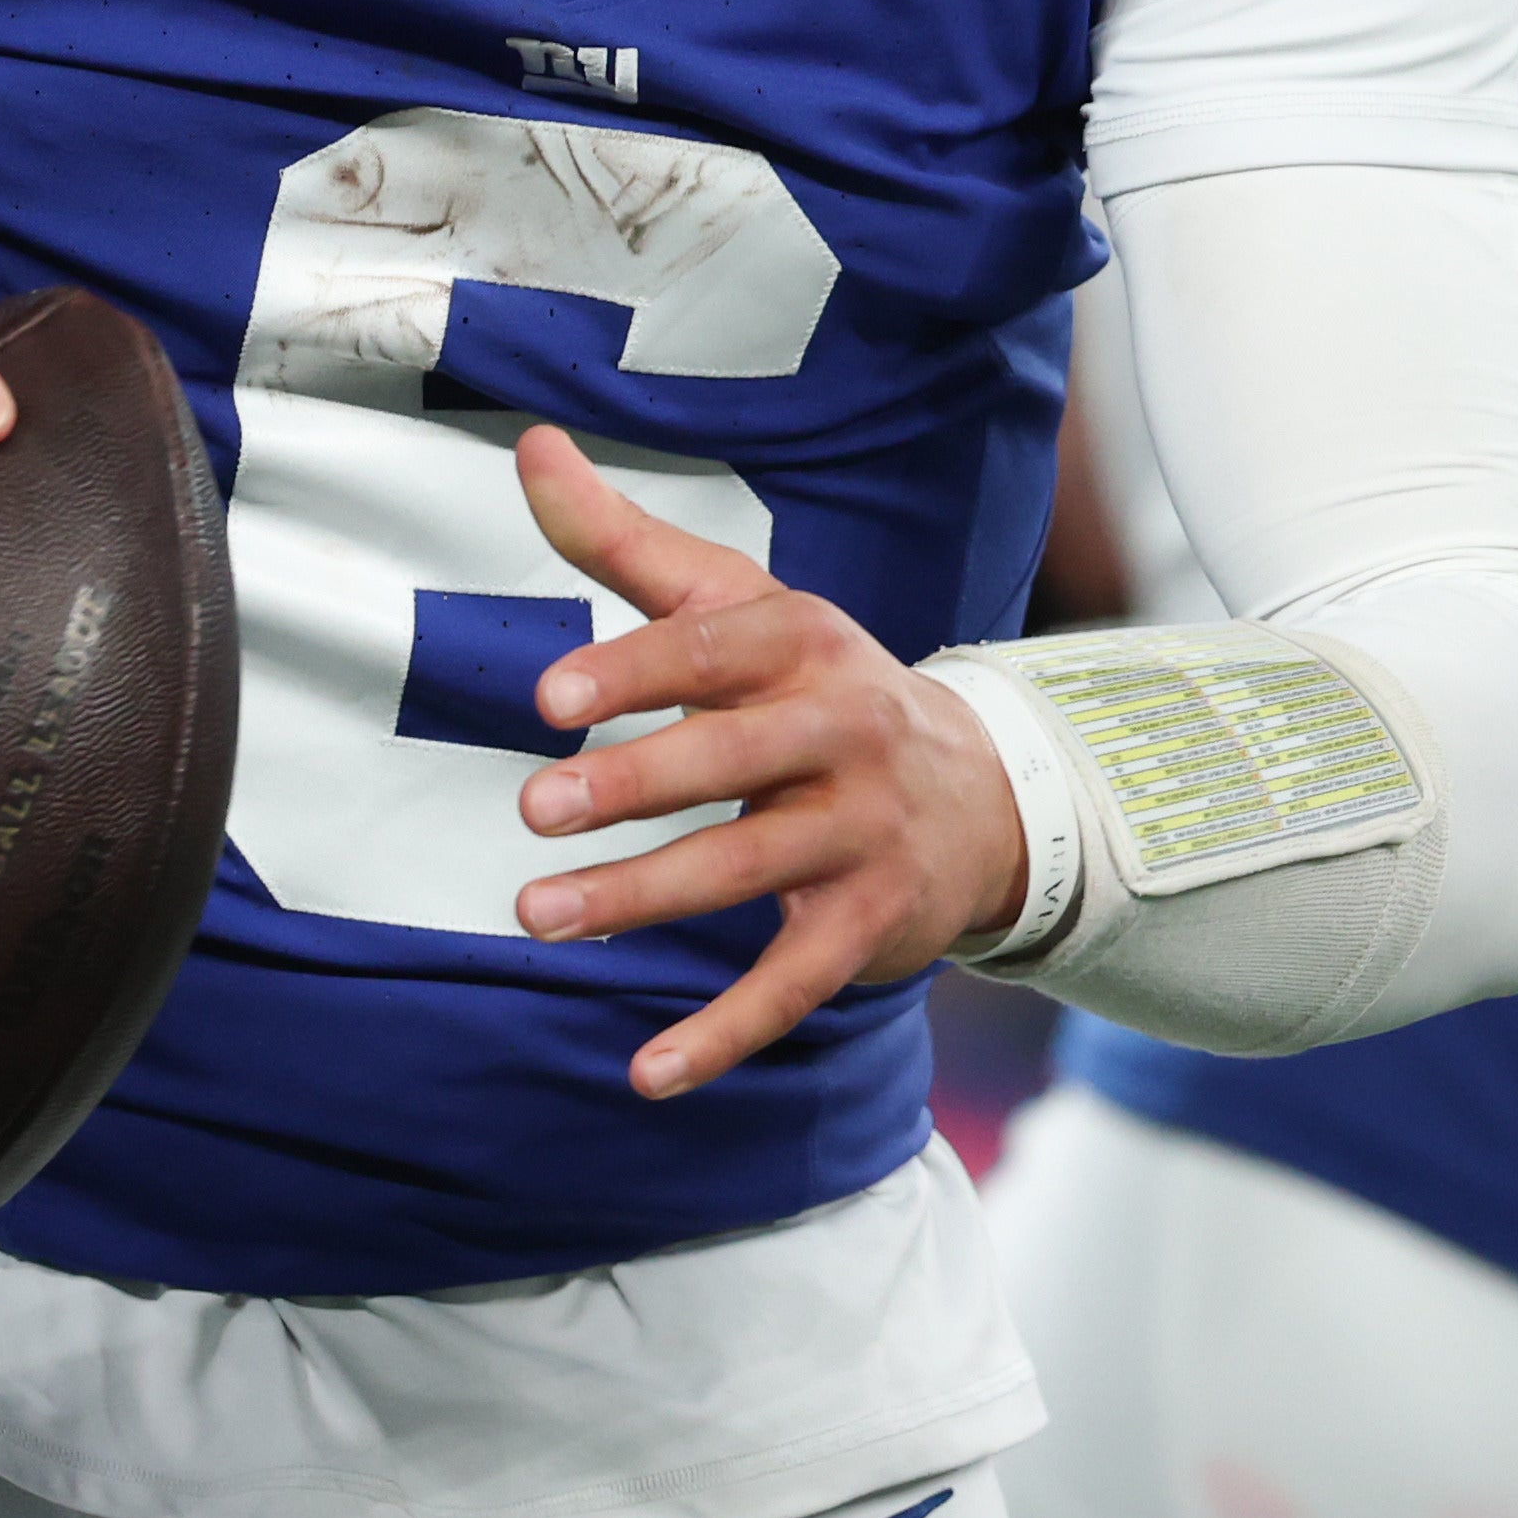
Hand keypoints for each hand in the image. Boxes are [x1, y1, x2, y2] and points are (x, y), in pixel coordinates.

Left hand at [501, 424, 1026, 1100]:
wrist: (984, 791)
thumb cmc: (815, 686)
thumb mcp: (740, 604)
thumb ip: (627, 540)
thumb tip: (533, 443)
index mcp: (803, 643)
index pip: (717, 648)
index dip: (635, 669)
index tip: (546, 696)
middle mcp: (843, 732)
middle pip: (736, 759)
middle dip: (637, 785)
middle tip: (534, 810)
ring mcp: (863, 833)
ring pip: (752, 870)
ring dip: (646, 898)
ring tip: (539, 917)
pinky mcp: (869, 925)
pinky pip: (794, 984)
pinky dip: (724, 1032)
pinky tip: (647, 1073)